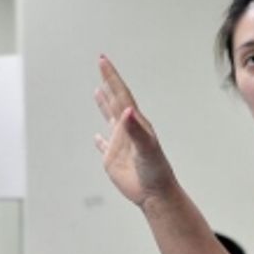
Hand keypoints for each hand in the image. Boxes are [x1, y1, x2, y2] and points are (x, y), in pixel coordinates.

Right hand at [93, 56, 176, 207]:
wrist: (156, 193)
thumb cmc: (155, 171)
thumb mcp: (146, 148)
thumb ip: (135, 130)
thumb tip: (126, 111)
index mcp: (135, 123)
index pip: (121, 94)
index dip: (111, 77)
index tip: (102, 60)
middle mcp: (127, 130)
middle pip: (115, 100)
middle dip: (108, 81)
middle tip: (101, 63)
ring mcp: (120, 144)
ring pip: (109, 118)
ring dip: (104, 104)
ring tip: (98, 90)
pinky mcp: (113, 159)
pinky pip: (104, 146)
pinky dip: (99, 140)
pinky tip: (97, 137)